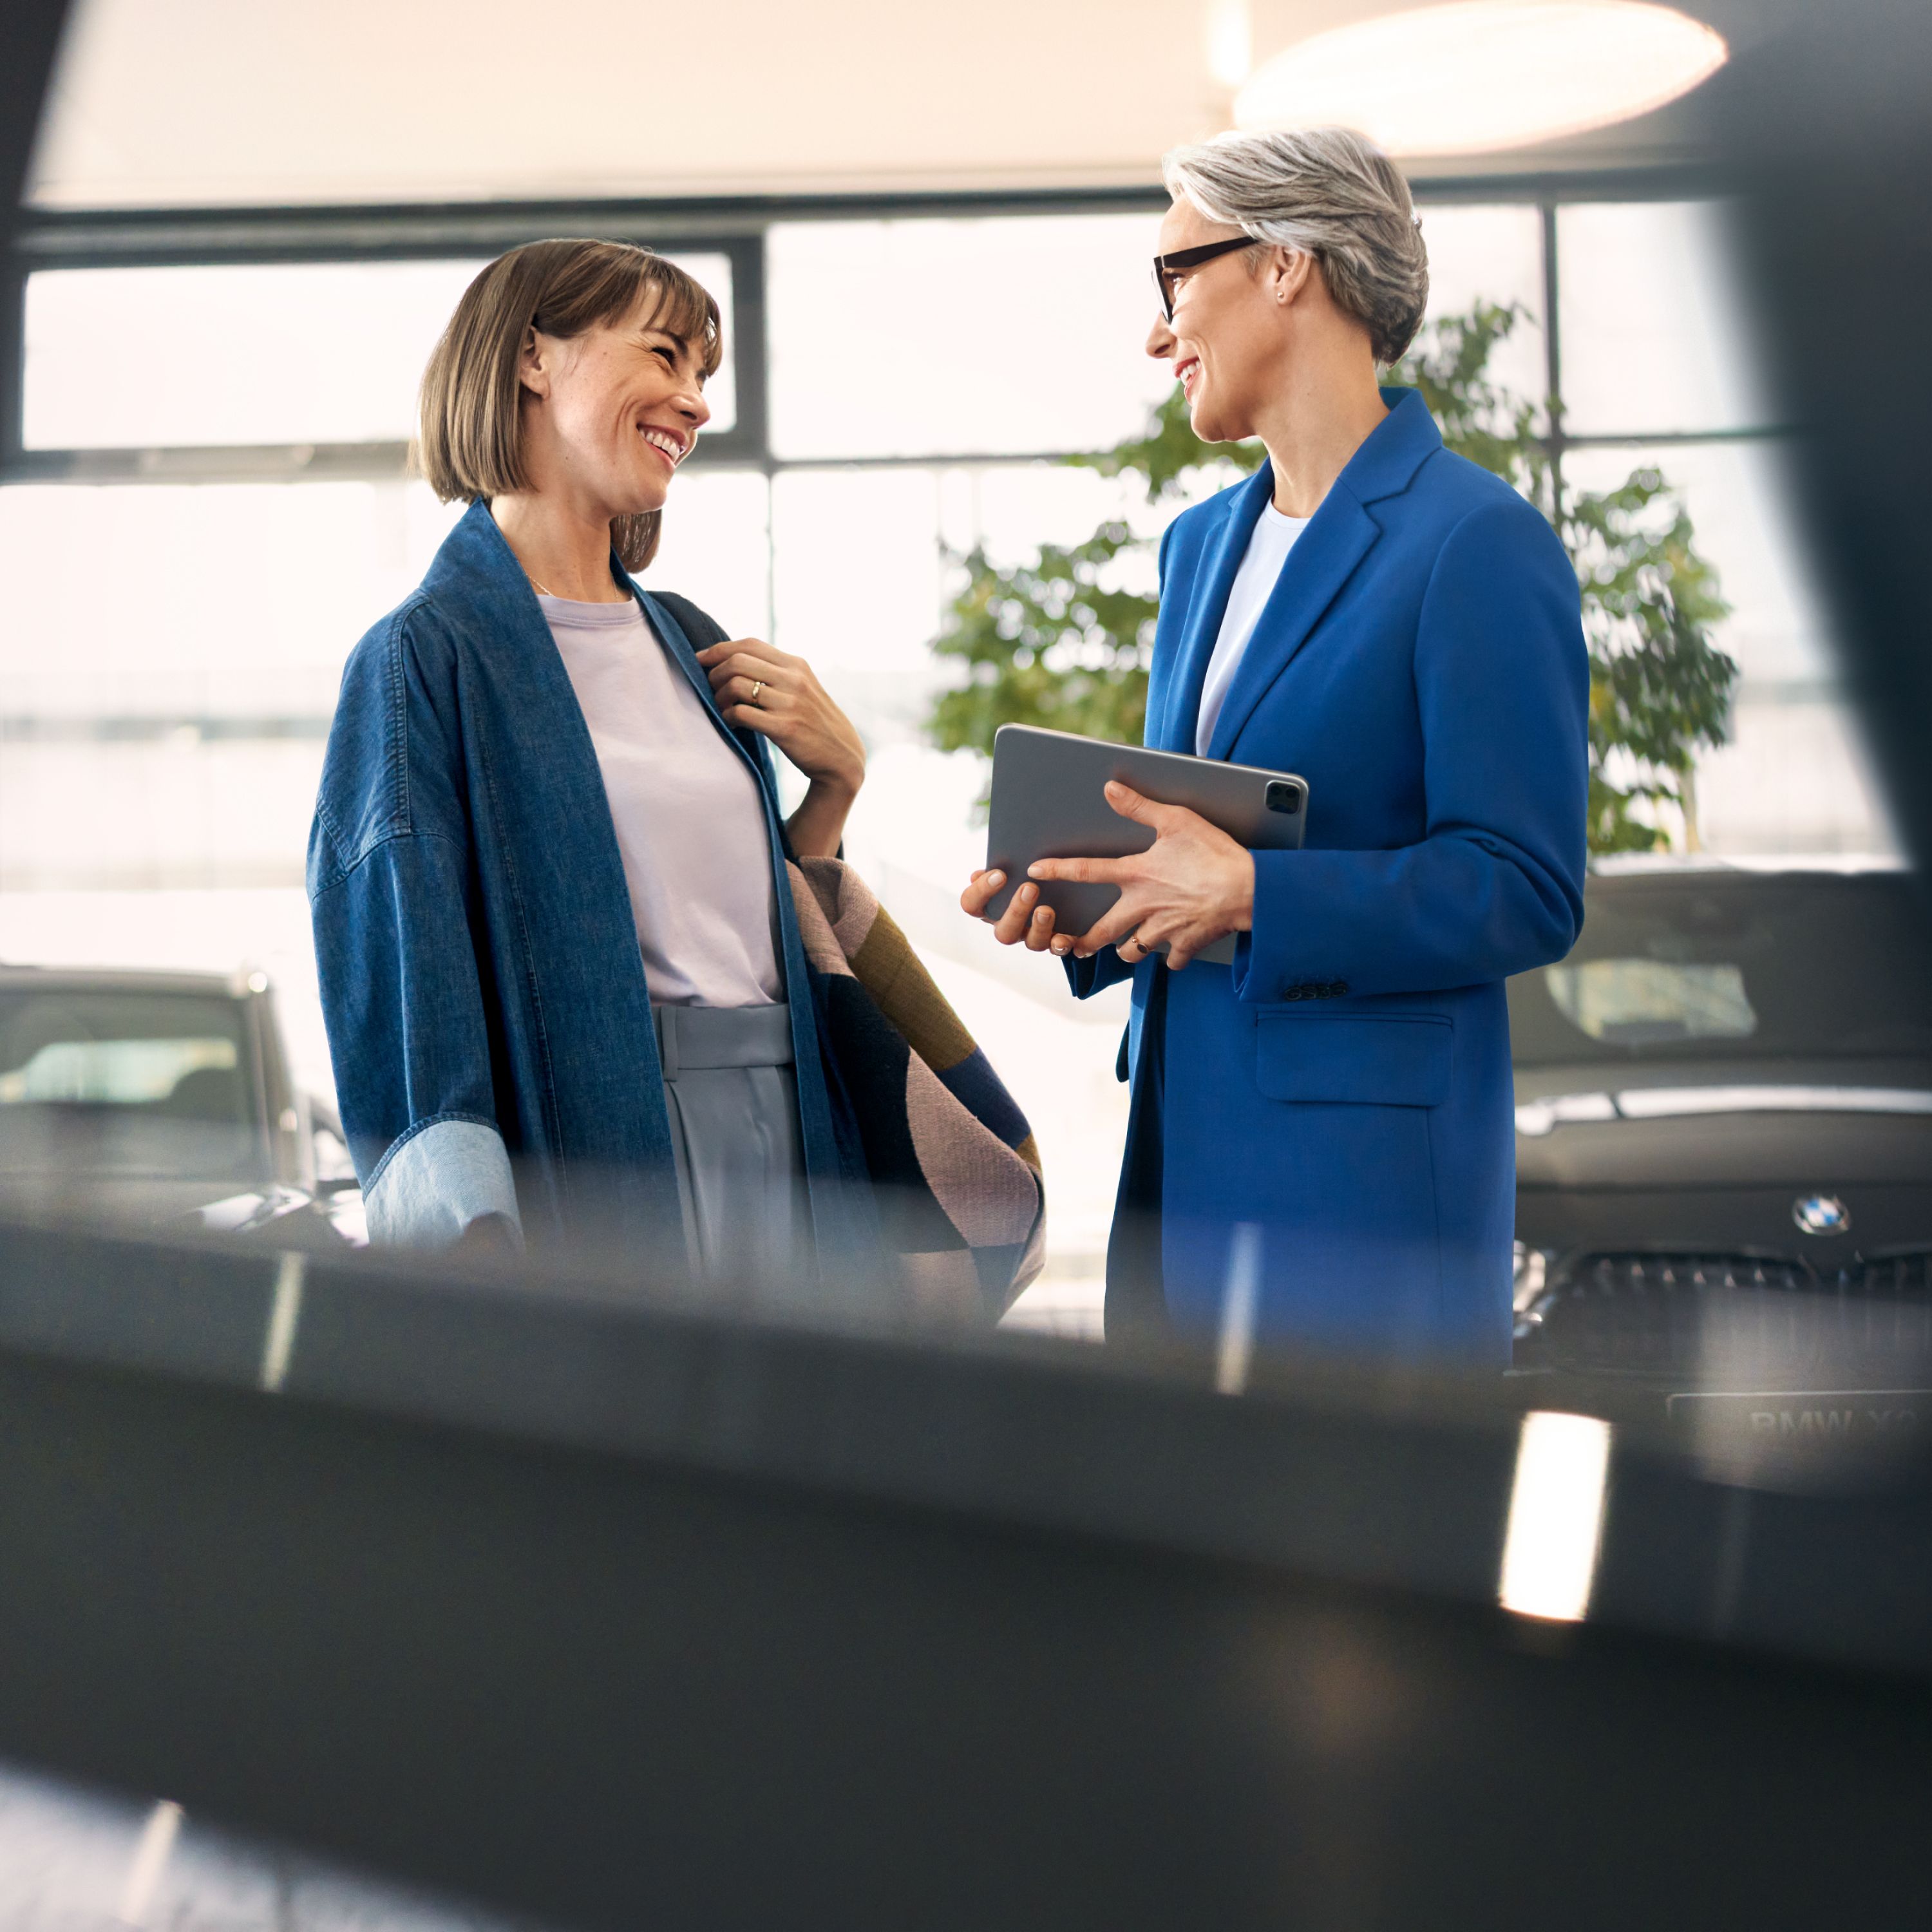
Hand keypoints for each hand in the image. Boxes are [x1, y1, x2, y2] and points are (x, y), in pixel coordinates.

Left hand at [697, 637, 864, 857]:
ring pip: (736, 685)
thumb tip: (733, 661)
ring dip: (719, 697)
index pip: (749, 644)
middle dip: (714, 674)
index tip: (701, 660)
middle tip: (710, 689)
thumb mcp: (803, 688)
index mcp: (797, 665)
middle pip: (738, 662)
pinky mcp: (785, 728)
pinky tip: (731, 722)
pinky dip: (728, 716)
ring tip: (722, 707)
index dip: (718, 650)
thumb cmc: (814, 723)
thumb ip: (777, 672)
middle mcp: (794, 680)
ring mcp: (790, 703)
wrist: (841, 757)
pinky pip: (741, 713)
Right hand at [960, 868, 1063, 953]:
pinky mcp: (1057, 941)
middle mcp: (1009, 926)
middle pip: (1003, 933)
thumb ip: (1001, 866)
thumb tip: (979, 873)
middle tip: (1030, 888)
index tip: (1000, 874)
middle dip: (1016, 911)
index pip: (972, 904)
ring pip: (1032, 943)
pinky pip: (1058, 948)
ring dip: (1039, 927)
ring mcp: (1032, 936)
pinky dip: (1060, 945)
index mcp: (990, 906)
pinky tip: (1063, 937)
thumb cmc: (1031, 871)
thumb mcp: (1015, 865)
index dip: (981, 892)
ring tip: (1047, 909)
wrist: (1064, 882)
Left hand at [1028, 781, 1254, 969]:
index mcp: (1137, 875)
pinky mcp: (1186, 944)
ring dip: (1128, 950)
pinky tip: (1175, 950)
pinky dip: (1172, 956)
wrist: (1249, 890)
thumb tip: (1110, 789)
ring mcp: (1164, 929)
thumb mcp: (1176, 820)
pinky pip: (1172, 959)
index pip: (1088, 870)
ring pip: (1133, 951)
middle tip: (1074, 947)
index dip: (1058, 869)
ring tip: (1129, 946)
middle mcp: (1143, 906)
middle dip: (1085, 942)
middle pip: (1103, 932)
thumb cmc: (1214, 853)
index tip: (1035, 871)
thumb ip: (1140, 807)